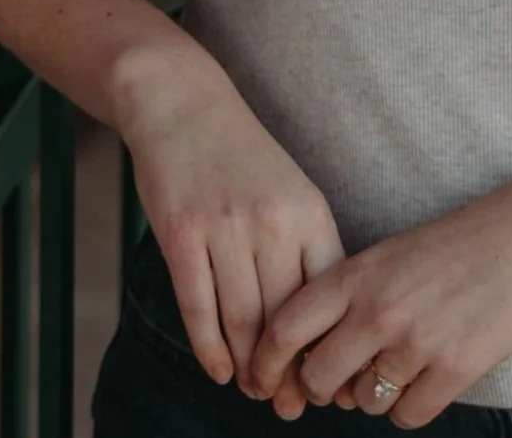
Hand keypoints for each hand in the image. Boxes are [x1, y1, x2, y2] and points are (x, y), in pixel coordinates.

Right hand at [118, 47, 344, 419]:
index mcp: (308, 211)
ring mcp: (224, 228)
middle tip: (291, 405)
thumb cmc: (242, 157)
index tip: (331, 381)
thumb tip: (321, 322)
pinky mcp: (181, 235)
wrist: (183, 106)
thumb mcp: (291, 192)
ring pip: (243, 321)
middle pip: (285, 318)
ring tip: (255, 392)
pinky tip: (220, 370)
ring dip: (250, 368)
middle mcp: (271, 222)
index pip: (327, 296)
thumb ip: (305, 248)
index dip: (329, 345)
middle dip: (290, 371)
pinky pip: (199, 307)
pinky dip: (210, 349)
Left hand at [241, 186, 511, 427]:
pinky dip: (410, 407)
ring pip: (364, 401)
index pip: (284, 329)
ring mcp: (416, 342)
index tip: (264, 379)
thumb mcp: (387, 256)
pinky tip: (425, 378)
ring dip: (373, 394)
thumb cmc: (454, 246)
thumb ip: (347, 299)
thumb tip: (313, 357)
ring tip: (398, 364)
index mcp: (357, 274)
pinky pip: (407, 416)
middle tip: (339, 381)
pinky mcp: (454, 370)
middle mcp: (379, 310)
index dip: (265, 362)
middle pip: (318, 378)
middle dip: (321, 388)